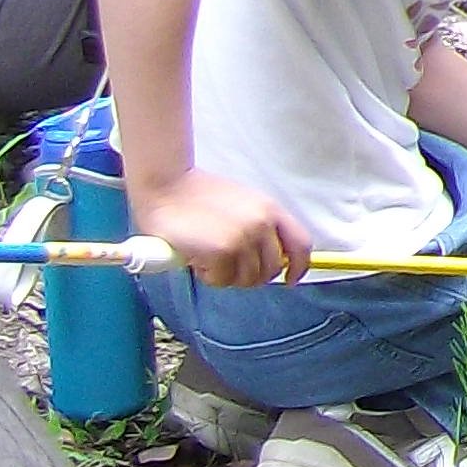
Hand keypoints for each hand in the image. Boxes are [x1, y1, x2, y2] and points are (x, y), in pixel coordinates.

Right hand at [136, 168, 310, 290]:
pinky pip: (222, 280)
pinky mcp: (222, 252)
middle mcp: (262, 224)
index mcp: (271, 209)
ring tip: (208, 256)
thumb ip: (260, 226)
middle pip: (271, 269)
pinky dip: (208, 275)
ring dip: (226, 275)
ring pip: (247, 279)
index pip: (301, 245)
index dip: (299, 267)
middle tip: (227, 266)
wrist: (165, 186)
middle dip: (250, 275)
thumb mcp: (242, 204)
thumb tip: (271, 259)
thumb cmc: (197, 197)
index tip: (290, 279)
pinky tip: (196, 257)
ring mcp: (243, 238)